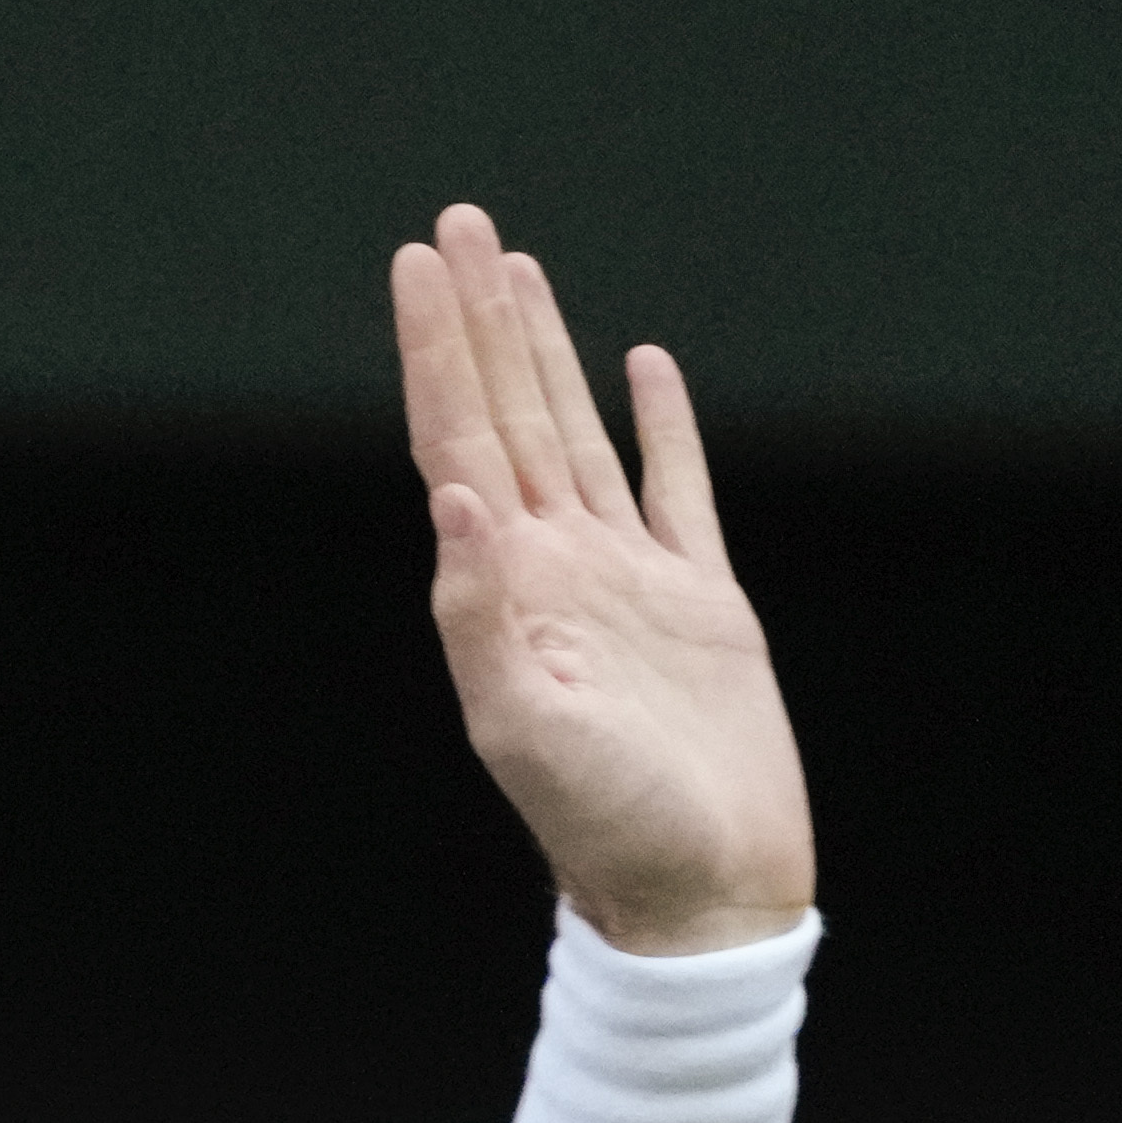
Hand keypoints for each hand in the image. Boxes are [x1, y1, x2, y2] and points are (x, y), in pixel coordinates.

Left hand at [387, 211, 813, 952]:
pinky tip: (641, 367)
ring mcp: (628, 581)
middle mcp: (557, 571)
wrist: (704, 898)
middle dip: (480, 319)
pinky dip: (659, 423)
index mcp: (508, 591)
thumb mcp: (528, 732)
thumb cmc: (613, 834)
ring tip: (519, 271)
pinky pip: (677, 487)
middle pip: (507, 413)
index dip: (436, 350)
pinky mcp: (702, 604)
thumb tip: (452, 497)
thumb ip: (480, 618)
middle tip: (459, 224)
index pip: (458, 440)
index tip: (417, 264)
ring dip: (545, 352)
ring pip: (577, 433)